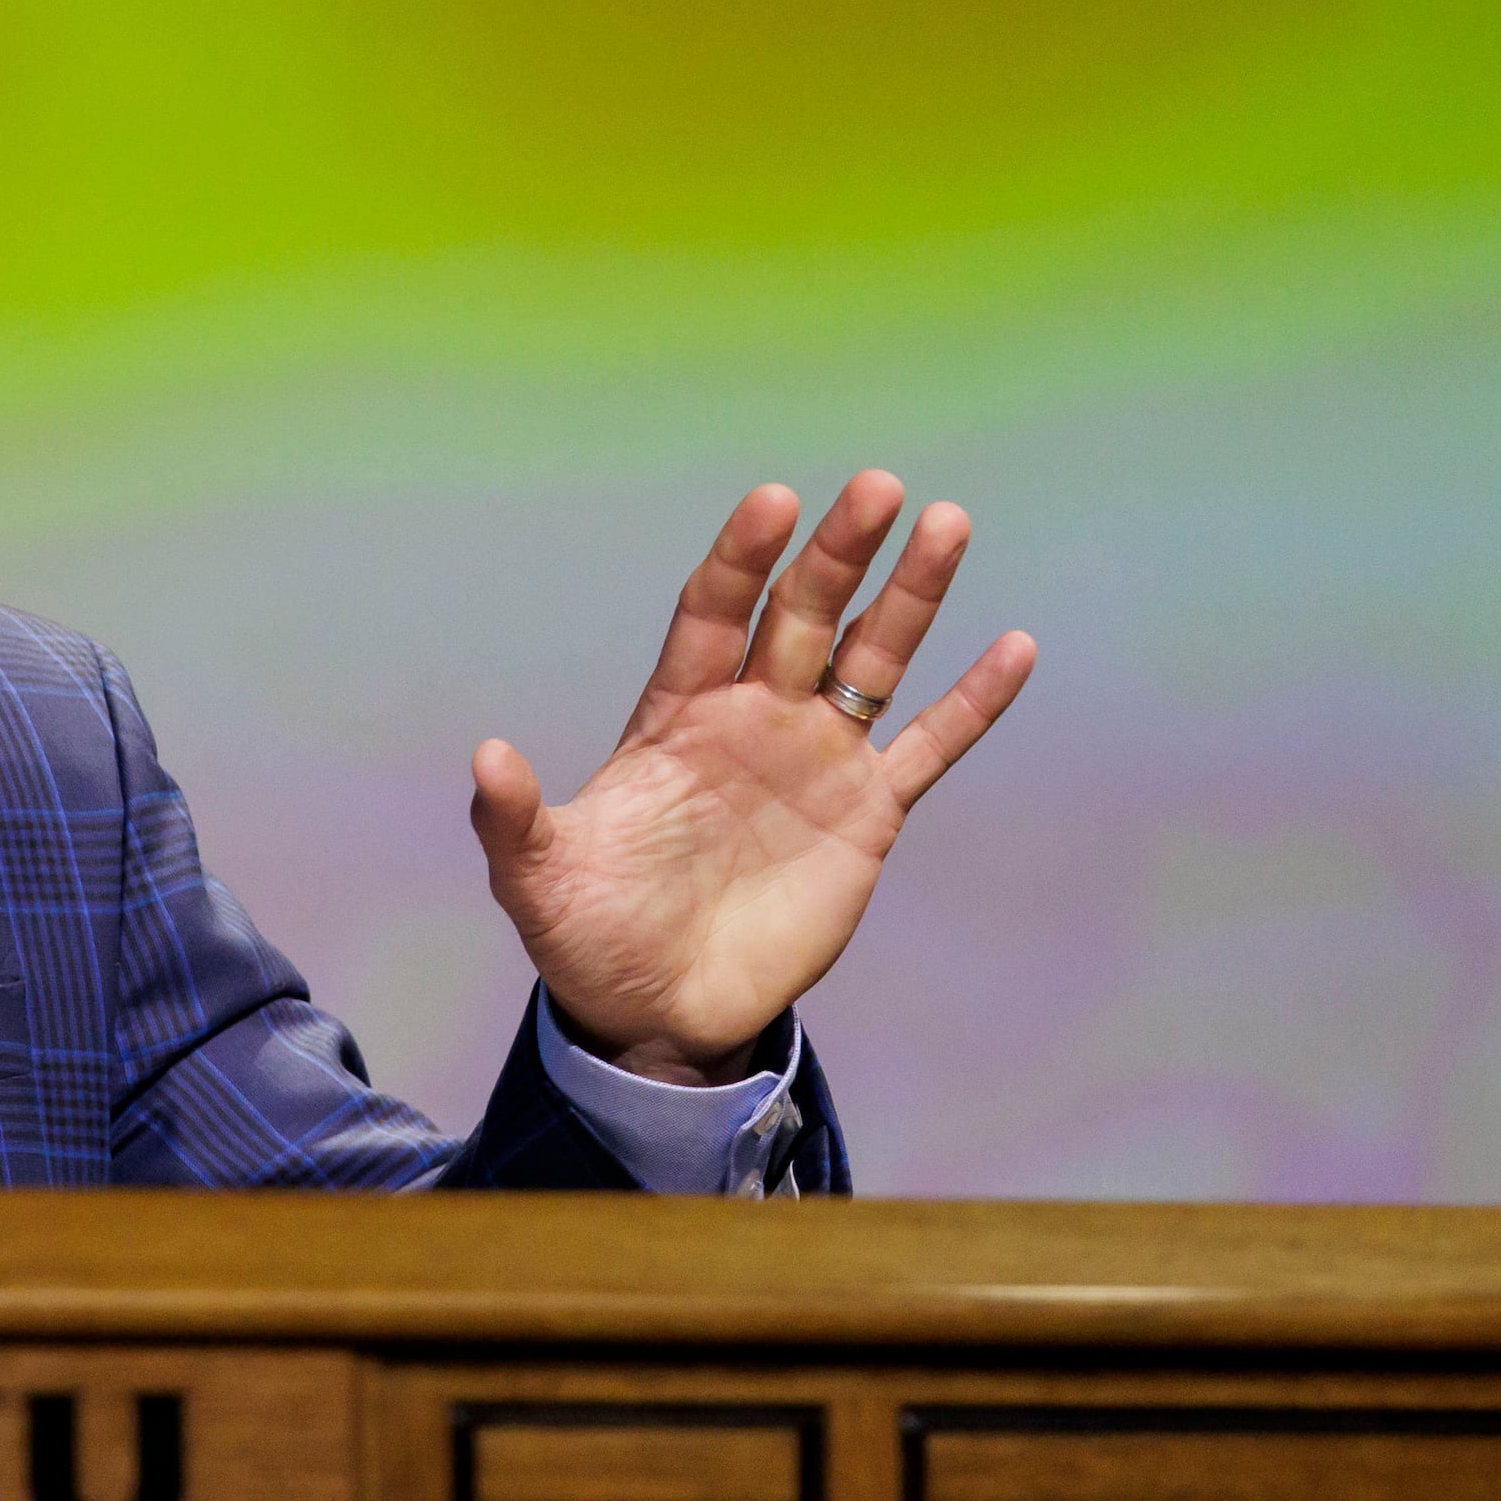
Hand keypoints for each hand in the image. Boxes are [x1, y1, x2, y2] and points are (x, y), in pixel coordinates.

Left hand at [468, 472, 1031, 1081]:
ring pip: (872, 659)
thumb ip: (514, 818)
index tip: (772, 502)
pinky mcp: (866, 814)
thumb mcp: (537, 879)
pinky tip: (1014, 648)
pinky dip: (972, 702)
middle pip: (802, 615)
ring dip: (910, 595)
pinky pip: (928, 747)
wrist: (658, 1014)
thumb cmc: (589, 936)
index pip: (713, 613)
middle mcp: (752, 717)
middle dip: (838, 553)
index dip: (741, 560)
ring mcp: (815, 759)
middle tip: (876, 486)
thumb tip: (486, 757)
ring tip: (948, 522)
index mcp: (676, 715)